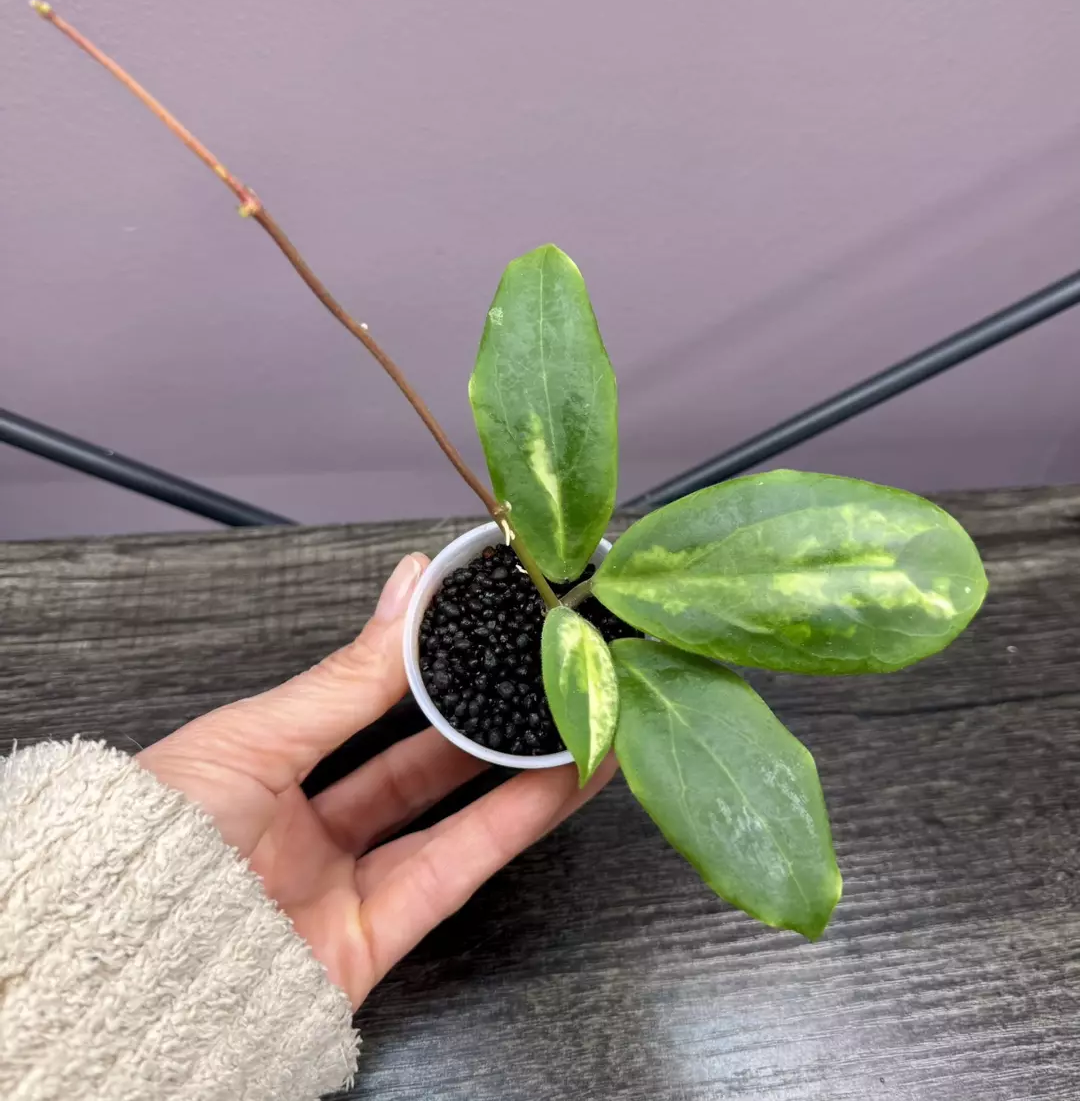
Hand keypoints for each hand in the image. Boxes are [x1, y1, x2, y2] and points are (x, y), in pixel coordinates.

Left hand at [138, 553, 612, 1008]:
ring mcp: (339, 890)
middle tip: (531, 673)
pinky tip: (557, 782)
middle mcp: (303, 834)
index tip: (472, 626)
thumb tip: (407, 592)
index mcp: (259, 775)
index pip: (357, 710)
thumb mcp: (253, 739)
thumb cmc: (150, 847)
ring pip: (448, 821)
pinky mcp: (371, 944)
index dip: (418, 671)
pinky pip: (454, 873)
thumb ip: (347, 678)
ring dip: (517, 772)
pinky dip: (511, 825)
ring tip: (573, 721)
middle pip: (411, 768)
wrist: (124, 970)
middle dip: (477, 720)